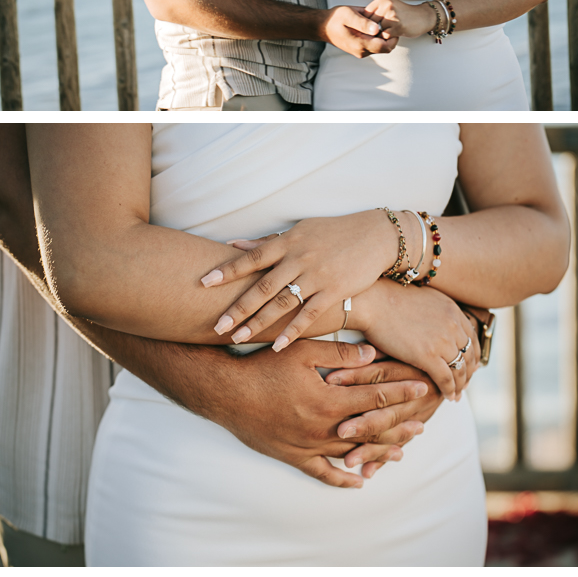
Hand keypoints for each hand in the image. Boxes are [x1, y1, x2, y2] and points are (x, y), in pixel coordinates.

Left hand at [203, 210, 401, 346]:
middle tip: (216, 325)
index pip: (251, 258)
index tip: (202, 282)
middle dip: (238, 307)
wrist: (375, 234)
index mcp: (288, 242)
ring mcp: (316, 275)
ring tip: (238, 338)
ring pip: (281, 303)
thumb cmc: (334, 232)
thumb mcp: (300, 231)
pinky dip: (292, 331)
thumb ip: (268, 242)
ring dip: (258, 322)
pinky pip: (309, 315)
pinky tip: (277, 346)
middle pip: (262, 286)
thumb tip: (233, 244)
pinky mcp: (334, 290)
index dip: (226, 270)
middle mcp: (298, 258)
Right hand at [209, 340, 428, 487]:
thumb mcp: (302, 350)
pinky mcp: (293, 456)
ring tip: (401, 452)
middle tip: (422, 424)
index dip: (400, 393)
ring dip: (378, 452)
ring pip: (352, 453)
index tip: (423, 390)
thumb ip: (338, 353)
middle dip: (398, 426)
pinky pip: (323, 473)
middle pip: (370, 429)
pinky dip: (343, 479)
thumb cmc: (264, 366)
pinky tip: (359, 481)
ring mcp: (309, 446)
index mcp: (329, 401)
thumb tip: (371, 354)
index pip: (375, 397)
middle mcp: (323, 428)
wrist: (227, 393)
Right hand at [319, 5, 398, 57]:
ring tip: (379, 22)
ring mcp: (361, 52)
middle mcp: (362, 51)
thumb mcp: (349, 15)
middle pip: (385, 48)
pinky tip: (373, 26)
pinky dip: (377, 37)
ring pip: (380, 47)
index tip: (392, 25)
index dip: (393, 37)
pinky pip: (374, 45)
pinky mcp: (360, 49)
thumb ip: (363, 22)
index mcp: (360, 44)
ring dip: (383, 37)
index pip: (386, 46)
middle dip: (390, 36)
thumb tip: (377, 29)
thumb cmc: (335, 18)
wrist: (323, 26)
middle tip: (388, 22)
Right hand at [359, 281, 480, 399]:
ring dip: (461, 384)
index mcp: (452, 309)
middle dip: (469, 371)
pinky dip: (450, 390)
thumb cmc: (389, 299)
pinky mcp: (428, 356)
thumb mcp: (424, 299)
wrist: (373, 302)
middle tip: (465, 383)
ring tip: (457, 394)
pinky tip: (449, 396)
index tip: (469, 364)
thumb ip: (437, 312)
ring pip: (460, 369)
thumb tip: (439, 322)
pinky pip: (447, 379)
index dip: (472, 353)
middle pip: (469, 354)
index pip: (471, 336)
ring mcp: (442, 341)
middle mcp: (452, 325)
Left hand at [363, 0, 435, 38]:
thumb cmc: (404, 14)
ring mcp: (392, 15)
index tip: (371, 29)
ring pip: (377, 30)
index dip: (367, 24)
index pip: (365, 14)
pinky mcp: (397, 25)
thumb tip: (360, 24)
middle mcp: (386, 5)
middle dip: (373, 30)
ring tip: (391, 31)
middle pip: (369, 23)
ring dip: (382, 34)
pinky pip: (385, 36)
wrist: (423, 17)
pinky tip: (396, 34)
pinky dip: (389, 38)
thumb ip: (376, 13)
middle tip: (382, 32)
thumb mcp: (389, 7)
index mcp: (382, 0)